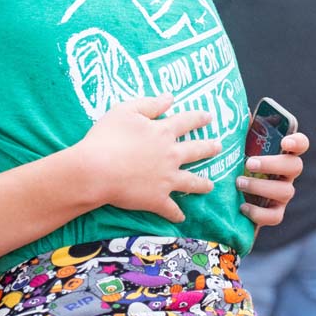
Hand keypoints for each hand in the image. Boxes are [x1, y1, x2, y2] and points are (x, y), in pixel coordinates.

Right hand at [72, 93, 220, 223]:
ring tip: (211, 185)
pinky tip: (181, 218)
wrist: (97, 170)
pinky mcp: (157, 199)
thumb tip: (170, 97)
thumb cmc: (107, 137)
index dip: (198, 118)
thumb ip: (150, 104)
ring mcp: (166, 179)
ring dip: (202, 183)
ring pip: (191, 182)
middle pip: (195, 150)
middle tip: (219, 147)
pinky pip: (171, 209)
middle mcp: (170, 155)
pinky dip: (177, 214)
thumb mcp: (126, 110)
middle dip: (209, 148)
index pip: (186, 122)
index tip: (209, 117)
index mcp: (163, 132)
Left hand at [237, 131, 308, 227]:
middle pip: (295, 166)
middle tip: (249, 163)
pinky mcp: (275, 213)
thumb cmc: (236, 163)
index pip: (301, 144)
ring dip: (261, 186)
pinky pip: (275, 216)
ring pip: (285, 191)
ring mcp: (283, 194)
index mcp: (282, 153)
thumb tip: (240, 112)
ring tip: (238, 182)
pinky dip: (259, 212)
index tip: (285, 142)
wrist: (228, 198)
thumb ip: (242, 131)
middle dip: (272, 164)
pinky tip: (242, 206)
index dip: (298, 142)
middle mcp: (287, 174)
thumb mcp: (238, 146)